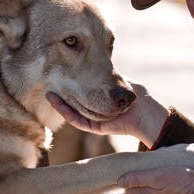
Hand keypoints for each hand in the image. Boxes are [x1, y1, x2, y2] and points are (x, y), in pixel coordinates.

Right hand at [46, 81, 168, 146]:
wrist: (146, 112)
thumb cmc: (137, 96)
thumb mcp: (121, 82)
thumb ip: (108, 77)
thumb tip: (97, 66)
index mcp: (102, 100)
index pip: (83, 92)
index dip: (72, 85)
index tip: (62, 74)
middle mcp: (97, 110)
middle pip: (74, 103)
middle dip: (61, 96)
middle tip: (49, 84)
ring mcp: (94, 119)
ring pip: (72, 112)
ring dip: (59, 104)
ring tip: (48, 94)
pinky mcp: (94, 127)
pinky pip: (76, 120)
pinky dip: (65, 112)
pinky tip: (56, 102)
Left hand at [117, 166, 193, 193]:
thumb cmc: (181, 181)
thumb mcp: (158, 175)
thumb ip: (138, 178)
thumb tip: (120, 181)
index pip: (128, 190)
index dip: (128, 178)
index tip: (133, 168)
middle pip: (137, 193)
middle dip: (136, 182)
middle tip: (141, 169)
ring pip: (148, 193)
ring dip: (147, 183)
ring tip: (153, 171)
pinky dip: (157, 187)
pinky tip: (164, 178)